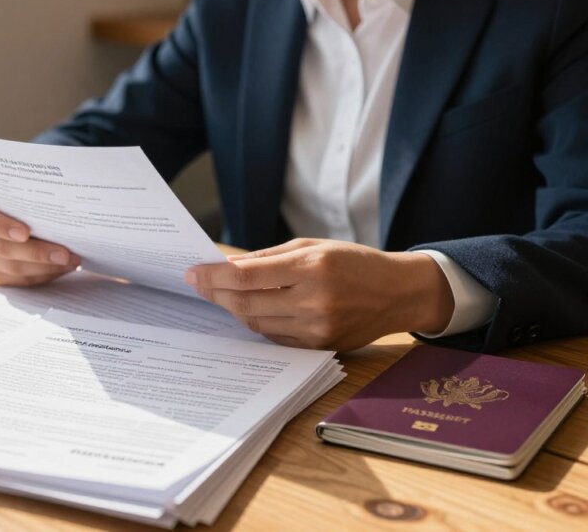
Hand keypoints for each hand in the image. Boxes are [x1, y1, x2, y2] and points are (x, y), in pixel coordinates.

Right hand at [0, 194, 79, 285]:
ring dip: (45, 267)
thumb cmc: (20, 200)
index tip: (25, 233)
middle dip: (37, 253)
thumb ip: (29, 198)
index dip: (3, 226)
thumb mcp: (19, 193)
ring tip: (70, 261)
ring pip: (12, 269)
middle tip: (64, 254)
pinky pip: (18, 281)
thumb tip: (61, 206)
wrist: (13, 214)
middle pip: (2, 249)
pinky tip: (61, 269)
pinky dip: (42, 276)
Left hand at [185, 239, 453, 350]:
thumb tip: (227, 266)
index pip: (247, 276)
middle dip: (216, 295)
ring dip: (233, 310)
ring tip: (220, 296)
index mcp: (312, 268)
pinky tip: (248, 311)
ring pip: (257, 324)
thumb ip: (269, 258)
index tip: (193, 273)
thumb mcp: (313, 246)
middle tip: (198, 285)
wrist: (398, 293)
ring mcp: (317, 328)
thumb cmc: (354, 262)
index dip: (214, 276)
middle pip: (246, 305)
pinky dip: (257, 323)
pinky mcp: (320, 346)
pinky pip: (275, 337)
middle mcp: (314, 301)